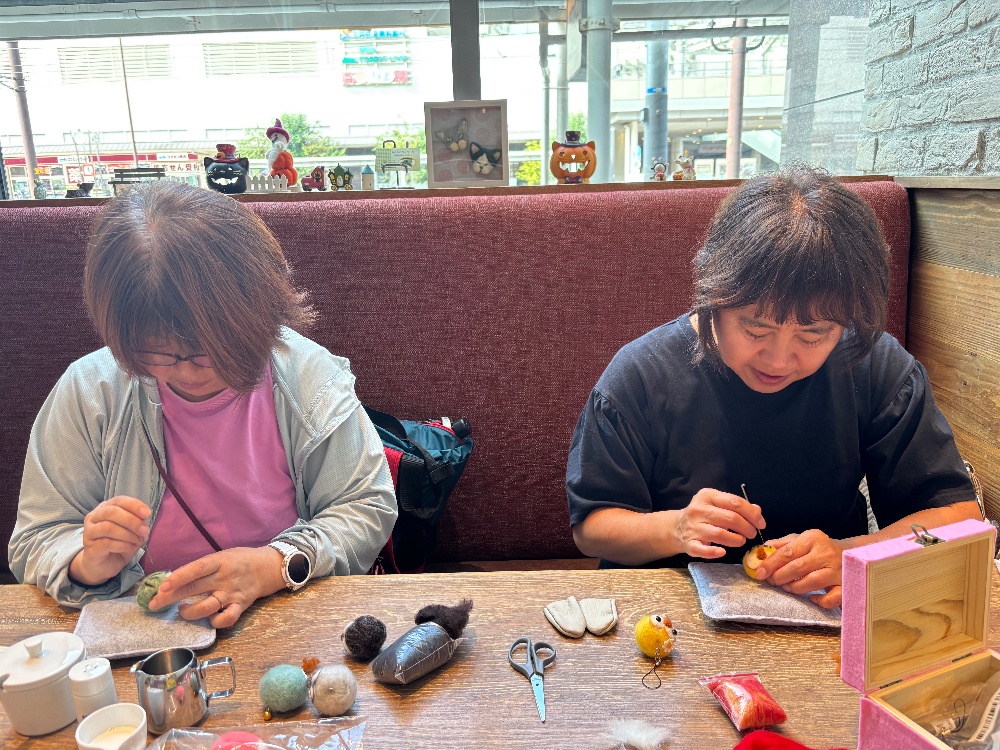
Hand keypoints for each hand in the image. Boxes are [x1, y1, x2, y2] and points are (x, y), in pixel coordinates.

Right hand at [69, 496, 150, 585]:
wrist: (103, 566)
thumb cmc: (118, 544)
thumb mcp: (131, 531)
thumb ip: (136, 522)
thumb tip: (145, 518)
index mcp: (105, 508)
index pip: (118, 501)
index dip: (133, 505)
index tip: (147, 513)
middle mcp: (94, 518)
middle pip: (111, 512)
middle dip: (131, 520)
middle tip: (144, 530)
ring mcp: (89, 533)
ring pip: (108, 527)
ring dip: (128, 534)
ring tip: (138, 541)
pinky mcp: (90, 548)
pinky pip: (106, 543)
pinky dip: (123, 545)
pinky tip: (130, 548)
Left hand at [148, 547, 285, 628]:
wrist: (269, 567)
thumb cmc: (240, 560)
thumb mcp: (222, 556)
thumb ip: (203, 568)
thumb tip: (175, 580)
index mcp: (219, 561)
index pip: (196, 569)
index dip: (178, 578)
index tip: (161, 587)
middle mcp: (224, 578)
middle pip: (194, 589)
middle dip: (170, 598)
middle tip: (154, 604)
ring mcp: (232, 593)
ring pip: (206, 607)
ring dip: (189, 612)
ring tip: (182, 610)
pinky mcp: (240, 606)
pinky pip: (226, 619)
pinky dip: (214, 621)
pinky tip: (209, 619)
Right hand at [672, 488, 764, 558]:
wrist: (677, 527)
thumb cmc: (704, 515)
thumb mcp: (718, 504)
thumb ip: (738, 506)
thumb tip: (757, 511)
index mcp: (707, 496)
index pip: (735, 502)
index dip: (752, 514)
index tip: (761, 523)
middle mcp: (698, 509)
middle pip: (730, 518)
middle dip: (747, 527)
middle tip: (752, 534)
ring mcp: (693, 527)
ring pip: (720, 533)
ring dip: (736, 540)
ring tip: (741, 541)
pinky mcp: (689, 543)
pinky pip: (702, 550)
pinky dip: (714, 552)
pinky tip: (723, 552)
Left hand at [755, 529, 844, 607]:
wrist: (851, 553)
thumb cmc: (819, 547)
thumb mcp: (801, 539)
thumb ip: (782, 544)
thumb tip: (761, 551)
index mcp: (812, 539)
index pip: (788, 552)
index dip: (771, 563)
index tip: (759, 572)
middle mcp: (826, 553)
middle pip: (798, 567)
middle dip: (780, 577)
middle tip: (772, 581)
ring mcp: (838, 570)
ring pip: (812, 582)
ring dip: (795, 588)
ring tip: (787, 587)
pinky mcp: (846, 585)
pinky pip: (832, 597)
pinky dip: (820, 600)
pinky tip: (811, 598)